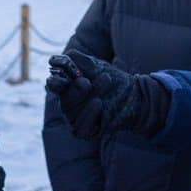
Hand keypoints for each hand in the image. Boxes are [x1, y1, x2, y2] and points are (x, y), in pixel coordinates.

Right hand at [46, 50, 167, 140]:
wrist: (135, 96)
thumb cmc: (114, 80)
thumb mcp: (97, 66)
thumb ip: (80, 61)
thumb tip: (59, 59)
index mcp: (67, 87)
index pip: (55, 84)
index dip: (55, 81)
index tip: (57, 77)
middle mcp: (68, 103)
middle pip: (63, 98)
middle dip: (74, 89)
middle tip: (85, 81)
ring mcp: (75, 118)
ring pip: (72, 110)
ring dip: (88, 95)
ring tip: (106, 80)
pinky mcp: (84, 131)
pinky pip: (80, 127)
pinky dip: (88, 114)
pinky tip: (98, 103)